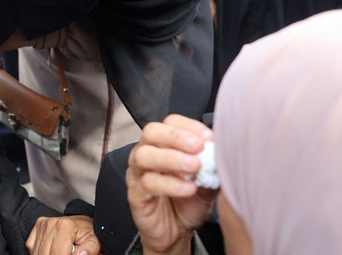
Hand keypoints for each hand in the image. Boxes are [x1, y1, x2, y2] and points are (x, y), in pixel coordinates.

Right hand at [26, 215, 100, 254]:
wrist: (80, 222)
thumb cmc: (87, 231)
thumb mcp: (94, 240)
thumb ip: (90, 249)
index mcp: (64, 226)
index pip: (59, 254)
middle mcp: (50, 225)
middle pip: (47, 254)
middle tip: (68, 252)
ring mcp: (41, 227)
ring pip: (38, 253)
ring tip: (61, 251)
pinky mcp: (34, 231)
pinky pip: (33, 250)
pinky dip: (41, 253)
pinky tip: (52, 251)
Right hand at [126, 115, 216, 254]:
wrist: (176, 233)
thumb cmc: (188, 202)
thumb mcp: (207, 180)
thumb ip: (211, 164)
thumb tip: (221, 150)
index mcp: (163, 144)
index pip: (170, 123)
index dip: (189, 127)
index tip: (209, 138)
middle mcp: (147, 153)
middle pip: (151, 132)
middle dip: (176, 136)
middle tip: (198, 147)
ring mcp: (137, 173)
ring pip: (144, 155)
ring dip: (171, 158)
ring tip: (194, 167)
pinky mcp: (135, 194)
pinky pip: (147, 184)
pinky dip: (170, 184)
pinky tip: (188, 189)